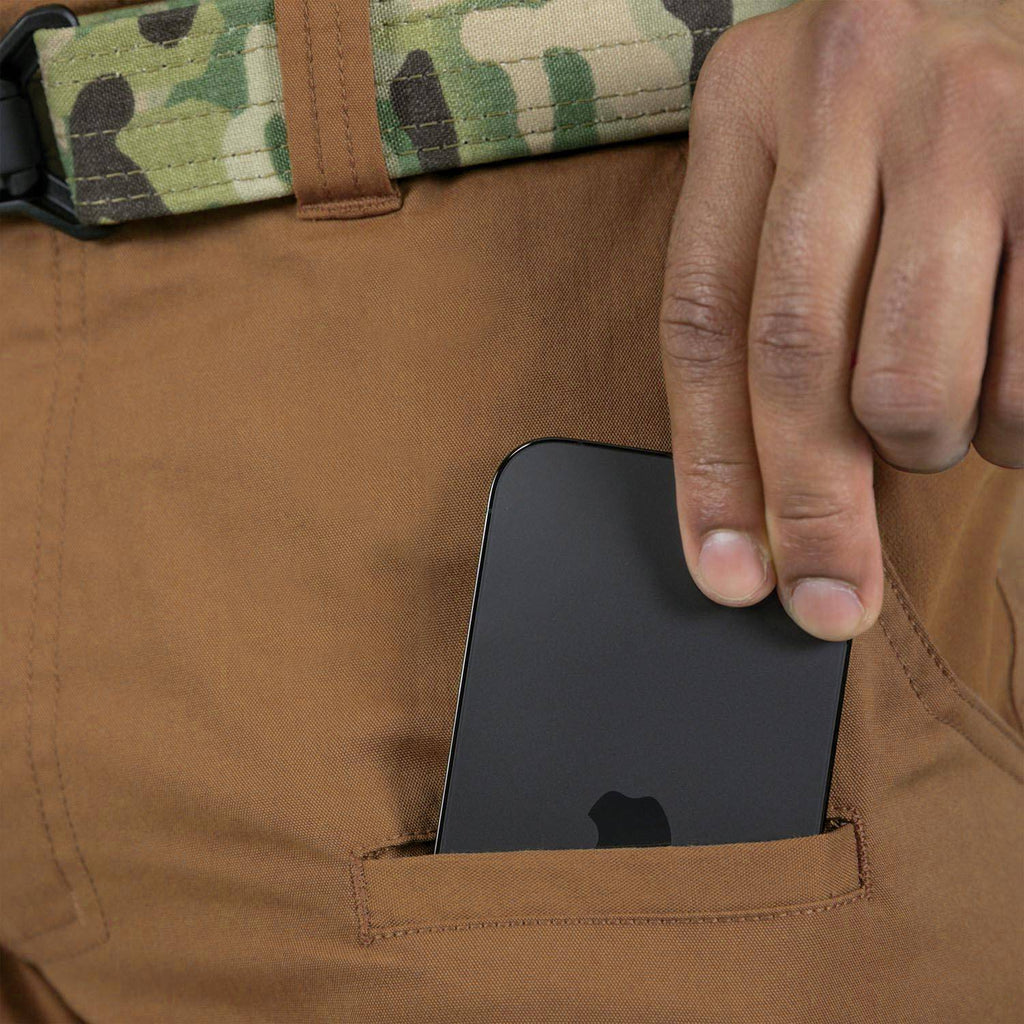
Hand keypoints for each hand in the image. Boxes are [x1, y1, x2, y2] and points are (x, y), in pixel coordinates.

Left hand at [661, 0, 1022, 640]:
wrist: (1015, 4)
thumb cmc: (896, 124)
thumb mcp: (802, 179)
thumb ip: (766, 312)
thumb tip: (755, 523)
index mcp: (747, 100)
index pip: (701, 324)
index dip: (709, 471)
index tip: (728, 574)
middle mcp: (851, 89)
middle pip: (796, 364)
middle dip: (812, 510)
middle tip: (828, 600)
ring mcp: (976, 116)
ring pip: (917, 385)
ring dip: (925, 442)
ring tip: (934, 402)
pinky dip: (1010, 419)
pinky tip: (1000, 369)